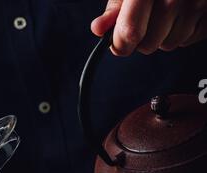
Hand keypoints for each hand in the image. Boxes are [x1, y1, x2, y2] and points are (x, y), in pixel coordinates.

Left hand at [91, 0, 206, 55]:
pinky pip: (186, 41)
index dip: (120, 43)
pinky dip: (182, 32)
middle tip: (148, 17)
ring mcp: (195, 5)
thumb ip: (116, 8)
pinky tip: (183, 13)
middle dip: (143, 39)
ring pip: (167, 45)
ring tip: (168, 12)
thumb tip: (99, 29)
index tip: (118, 43)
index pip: (130, 32)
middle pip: (147, 45)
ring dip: (163, 35)